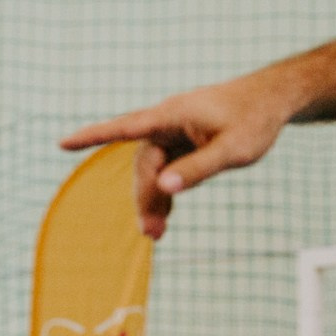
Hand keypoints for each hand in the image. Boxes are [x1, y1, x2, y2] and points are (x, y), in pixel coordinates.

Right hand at [59, 70, 306, 239]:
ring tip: (156, 234)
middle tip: (152, 235)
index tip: (62, 144)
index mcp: (172, 115)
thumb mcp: (233, 150)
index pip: (124, 127)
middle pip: (143, 163)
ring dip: (152, 199)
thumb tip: (164, 188)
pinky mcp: (182, 141)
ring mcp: (173, 132)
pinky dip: (164, 191)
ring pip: (152, 169)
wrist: (273, 100)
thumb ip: (198, 168)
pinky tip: (165, 216)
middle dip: (144, 198)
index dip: (92, 137)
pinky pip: (164, 168)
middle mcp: (166, 121)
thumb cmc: (254, 120)